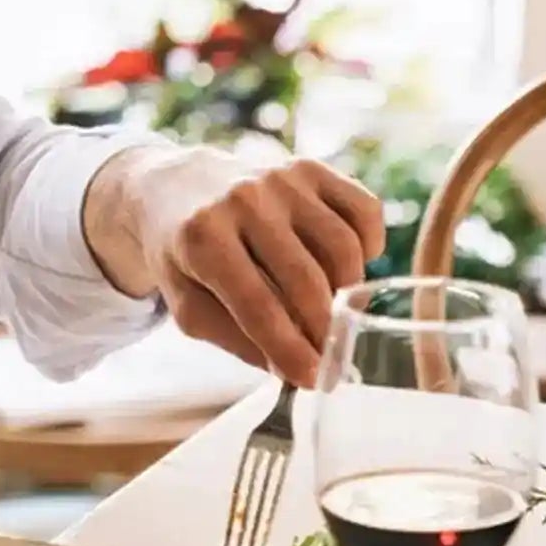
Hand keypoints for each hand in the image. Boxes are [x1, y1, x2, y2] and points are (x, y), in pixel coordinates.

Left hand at [85, 147, 385, 386]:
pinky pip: (363, 210)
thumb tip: (291, 371)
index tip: (313, 379)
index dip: (289, 347)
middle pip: (304, 279)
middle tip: (331, 357)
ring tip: (331, 311)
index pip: (257, 306)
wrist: (177, 186)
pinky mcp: (310, 167)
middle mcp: (243, 200)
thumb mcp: (187, 303)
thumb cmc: (184, 255)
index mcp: (202, 238)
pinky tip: (346, 267)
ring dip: (347, 291)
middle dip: (323, 329)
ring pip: (342, 246)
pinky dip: (368, 245)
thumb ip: (234, 338)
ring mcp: (280, 179)